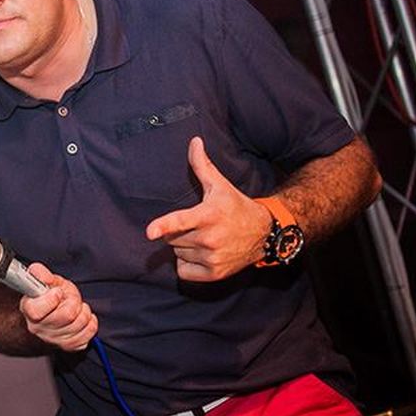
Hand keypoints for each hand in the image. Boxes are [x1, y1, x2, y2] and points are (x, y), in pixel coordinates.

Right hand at [18, 263, 97, 351]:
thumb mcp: (45, 279)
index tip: (58, 291)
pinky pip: (87, 335)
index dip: (52, 299)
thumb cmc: (48, 294)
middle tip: (69, 298)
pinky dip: (90, 324)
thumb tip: (43, 276)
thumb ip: (40, 273)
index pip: (37, 311)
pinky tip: (82, 318)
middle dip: (73, 301)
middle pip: (66, 316)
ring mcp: (53, 339)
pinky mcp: (67, 346)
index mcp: (29, 309)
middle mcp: (38, 328)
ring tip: (76, 307)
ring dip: (83, 311)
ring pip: (79, 324)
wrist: (54, 309)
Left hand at [145, 136, 271, 281]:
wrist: (265, 234)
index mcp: (208, 215)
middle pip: (172, 238)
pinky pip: (183, 271)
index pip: (181, 221)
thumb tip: (194, 141)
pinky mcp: (214, 274)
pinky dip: (188, 265)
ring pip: (177, 254)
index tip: (150, 232)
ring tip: (204, 239)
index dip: (164, 226)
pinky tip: (203, 254)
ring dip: (185, 248)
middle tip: (198, 226)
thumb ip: (202, 165)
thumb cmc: (235, 206)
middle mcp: (210, 238)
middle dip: (178, 232)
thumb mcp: (220, 185)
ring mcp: (212, 258)